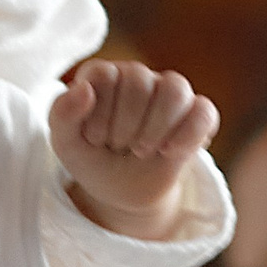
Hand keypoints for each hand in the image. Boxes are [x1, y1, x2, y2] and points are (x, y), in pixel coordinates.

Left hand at [51, 60, 219, 240]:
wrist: (121, 192)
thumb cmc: (92, 159)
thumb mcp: (66, 145)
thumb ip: (62, 115)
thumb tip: (83, 88)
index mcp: (102, 76)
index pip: (105, 74)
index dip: (99, 112)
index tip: (95, 140)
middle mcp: (137, 76)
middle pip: (140, 80)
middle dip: (125, 125)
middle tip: (118, 148)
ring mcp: (169, 93)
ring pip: (175, 88)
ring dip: (156, 127)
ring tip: (142, 151)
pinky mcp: (196, 115)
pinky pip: (204, 111)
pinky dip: (189, 134)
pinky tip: (169, 153)